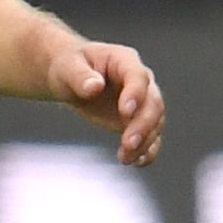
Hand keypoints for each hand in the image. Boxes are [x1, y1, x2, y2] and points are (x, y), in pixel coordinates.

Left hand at [46, 41, 165, 165]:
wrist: (71, 78)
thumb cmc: (70, 66)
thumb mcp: (68, 67)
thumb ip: (80, 76)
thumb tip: (95, 87)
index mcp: (124, 60)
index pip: (138, 76)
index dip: (135, 93)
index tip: (125, 112)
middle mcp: (140, 81)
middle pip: (153, 103)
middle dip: (143, 125)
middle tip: (128, 143)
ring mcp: (142, 102)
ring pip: (155, 123)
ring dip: (144, 142)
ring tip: (125, 158)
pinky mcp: (137, 121)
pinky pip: (151, 138)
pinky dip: (147, 151)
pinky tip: (137, 162)